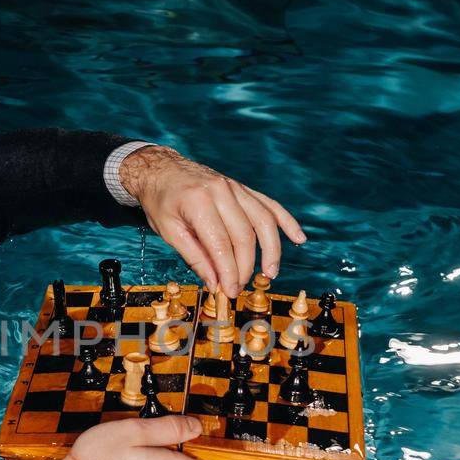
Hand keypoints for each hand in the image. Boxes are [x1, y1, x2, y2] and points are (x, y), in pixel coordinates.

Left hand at [120, 145, 306, 298]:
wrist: (161, 169)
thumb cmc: (161, 201)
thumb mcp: (168, 231)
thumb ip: (194, 257)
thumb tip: (215, 282)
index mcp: (198, 202)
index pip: (221, 245)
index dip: (228, 272)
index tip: (229, 291)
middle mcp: (221, 192)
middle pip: (244, 236)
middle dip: (245, 267)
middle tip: (239, 287)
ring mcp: (235, 188)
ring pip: (263, 221)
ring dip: (271, 250)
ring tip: (270, 273)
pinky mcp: (242, 189)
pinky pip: (269, 205)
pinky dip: (286, 222)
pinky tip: (298, 238)